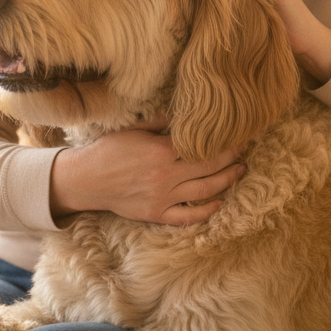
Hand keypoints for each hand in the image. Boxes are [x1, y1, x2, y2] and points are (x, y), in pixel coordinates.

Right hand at [49, 117, 244, 225]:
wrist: (86, 180)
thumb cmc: (107, 150)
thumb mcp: (133, 129)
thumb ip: (159, 123)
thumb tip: (181, 114)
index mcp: (160, 151)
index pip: (201, 146)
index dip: (222, 141)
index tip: (236, 135)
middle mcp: (165, 175)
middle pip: (208, 167)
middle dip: (230, 158)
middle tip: (244, 151)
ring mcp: (162, 197)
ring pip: (204, 191)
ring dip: (226, 181)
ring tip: (240, 171)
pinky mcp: (157, 214)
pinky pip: (187, 216)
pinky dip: (206, 211)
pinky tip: (219, 203)